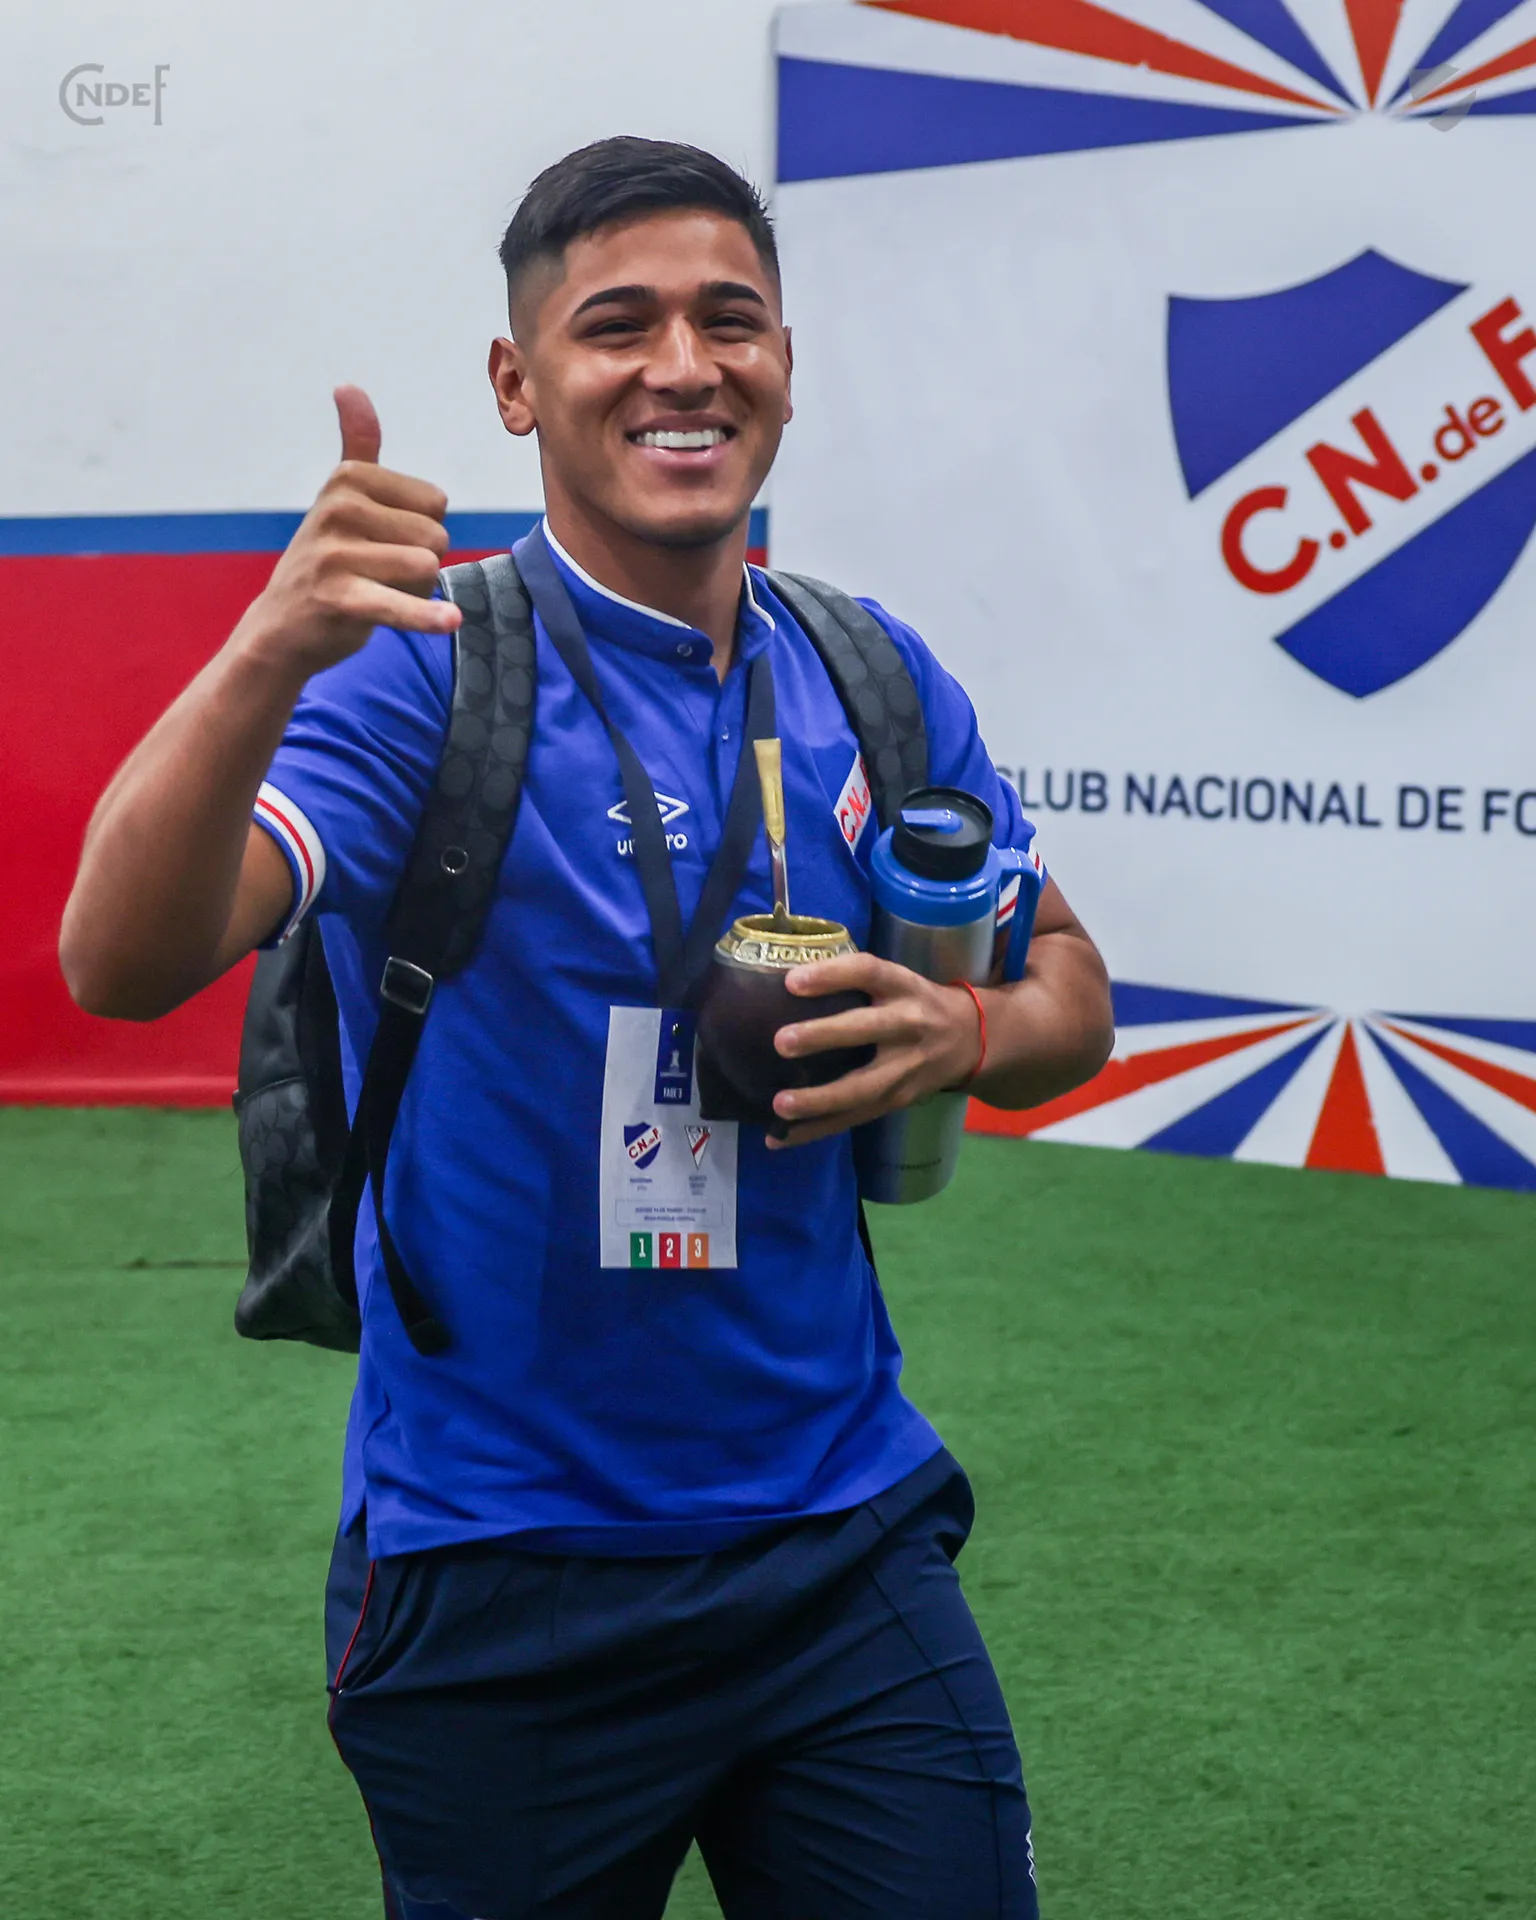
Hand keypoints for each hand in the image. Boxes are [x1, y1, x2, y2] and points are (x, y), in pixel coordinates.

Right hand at [244, 385, 460, 676]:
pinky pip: (400, 605)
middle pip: (435, 537)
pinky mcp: (340, 599)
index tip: (381, 543)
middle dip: (421, 564)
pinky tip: (449, 620)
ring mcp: (336, 555)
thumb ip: (356, 446)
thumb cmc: (326, 560)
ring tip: (376, 594)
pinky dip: (426, 616)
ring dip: (415, 592)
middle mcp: (339, 509)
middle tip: (378, 576)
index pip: (435, 503)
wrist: (281, 628)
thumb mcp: (339, 497)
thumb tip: (348, 386)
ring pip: (426, 569)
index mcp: (348, 479)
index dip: (419, 532)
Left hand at [767, 953, 983, 1148]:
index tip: (792, 981)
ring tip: (780, 1105)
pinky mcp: (897, 1100)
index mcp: (903, 986)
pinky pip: (854, 1118)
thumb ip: (853, 982)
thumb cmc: (914, 1003)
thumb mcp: (897, 981)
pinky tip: (779, 1138)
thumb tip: (780, 984)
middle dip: (824, 1036)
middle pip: (866, 1029)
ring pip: (862, 1087)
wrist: (971, 1039)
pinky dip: (815, 1130)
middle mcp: (908, 1024)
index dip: (833, 975)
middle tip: (781, 1042)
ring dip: (819, 1100)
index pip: (869, 973)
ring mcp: (905, 1068)